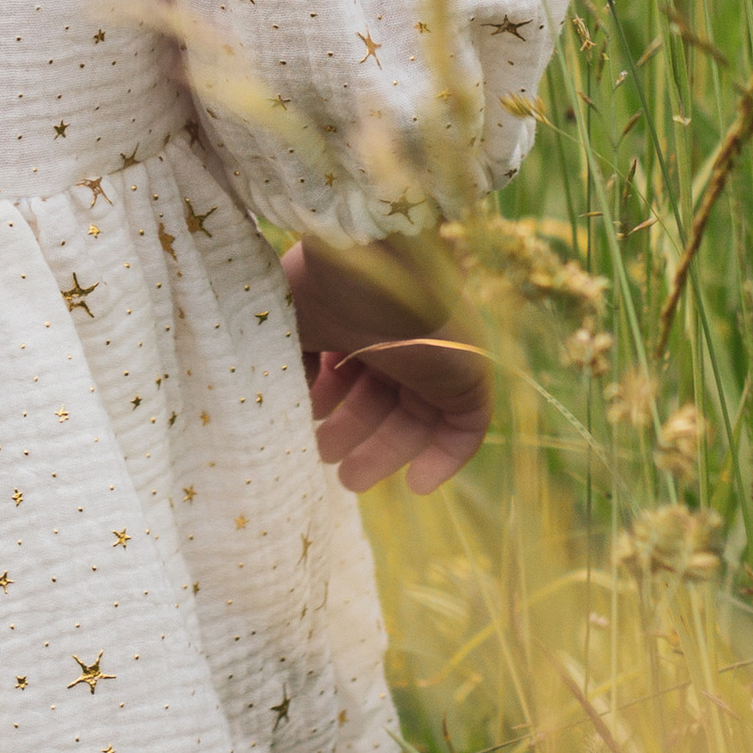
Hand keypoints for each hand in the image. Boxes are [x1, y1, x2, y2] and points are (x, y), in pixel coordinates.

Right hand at [281, 234, 489, 494]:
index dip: (329, 399)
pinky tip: (417, 487)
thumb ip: (287, 359)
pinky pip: (464, 430)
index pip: (353, 369)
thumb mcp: (288, 323)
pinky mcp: (469, 378)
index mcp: (363, 321)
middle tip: (327, 460)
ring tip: (350, 481)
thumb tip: (284, 394)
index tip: (305, 419)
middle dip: (353, 431)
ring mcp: (437, 360)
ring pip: (416, 418)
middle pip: (383, 398)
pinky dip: (444, 461)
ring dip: (386, 453)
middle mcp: (402, 339)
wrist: (378, 264)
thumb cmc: (326, 288)